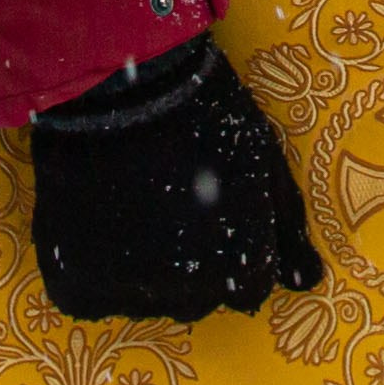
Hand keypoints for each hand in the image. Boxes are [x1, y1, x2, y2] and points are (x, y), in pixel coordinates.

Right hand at [28, 35, 321, 323]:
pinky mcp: (74, 287)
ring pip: (145, 299)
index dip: (236, 242)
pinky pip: (94, 295)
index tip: (217, 209)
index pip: (248, 283)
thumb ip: (286, 227)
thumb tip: (309, 282)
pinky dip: (98, 267)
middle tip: (175, 203)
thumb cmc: (206, 114)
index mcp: (238, 265)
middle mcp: (185, 295)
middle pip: (198, 298)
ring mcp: (127, 295)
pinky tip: (102, 216)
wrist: (123, 85)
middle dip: (194, 260)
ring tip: (135, 202)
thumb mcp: (262, 159)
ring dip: (144, 266)